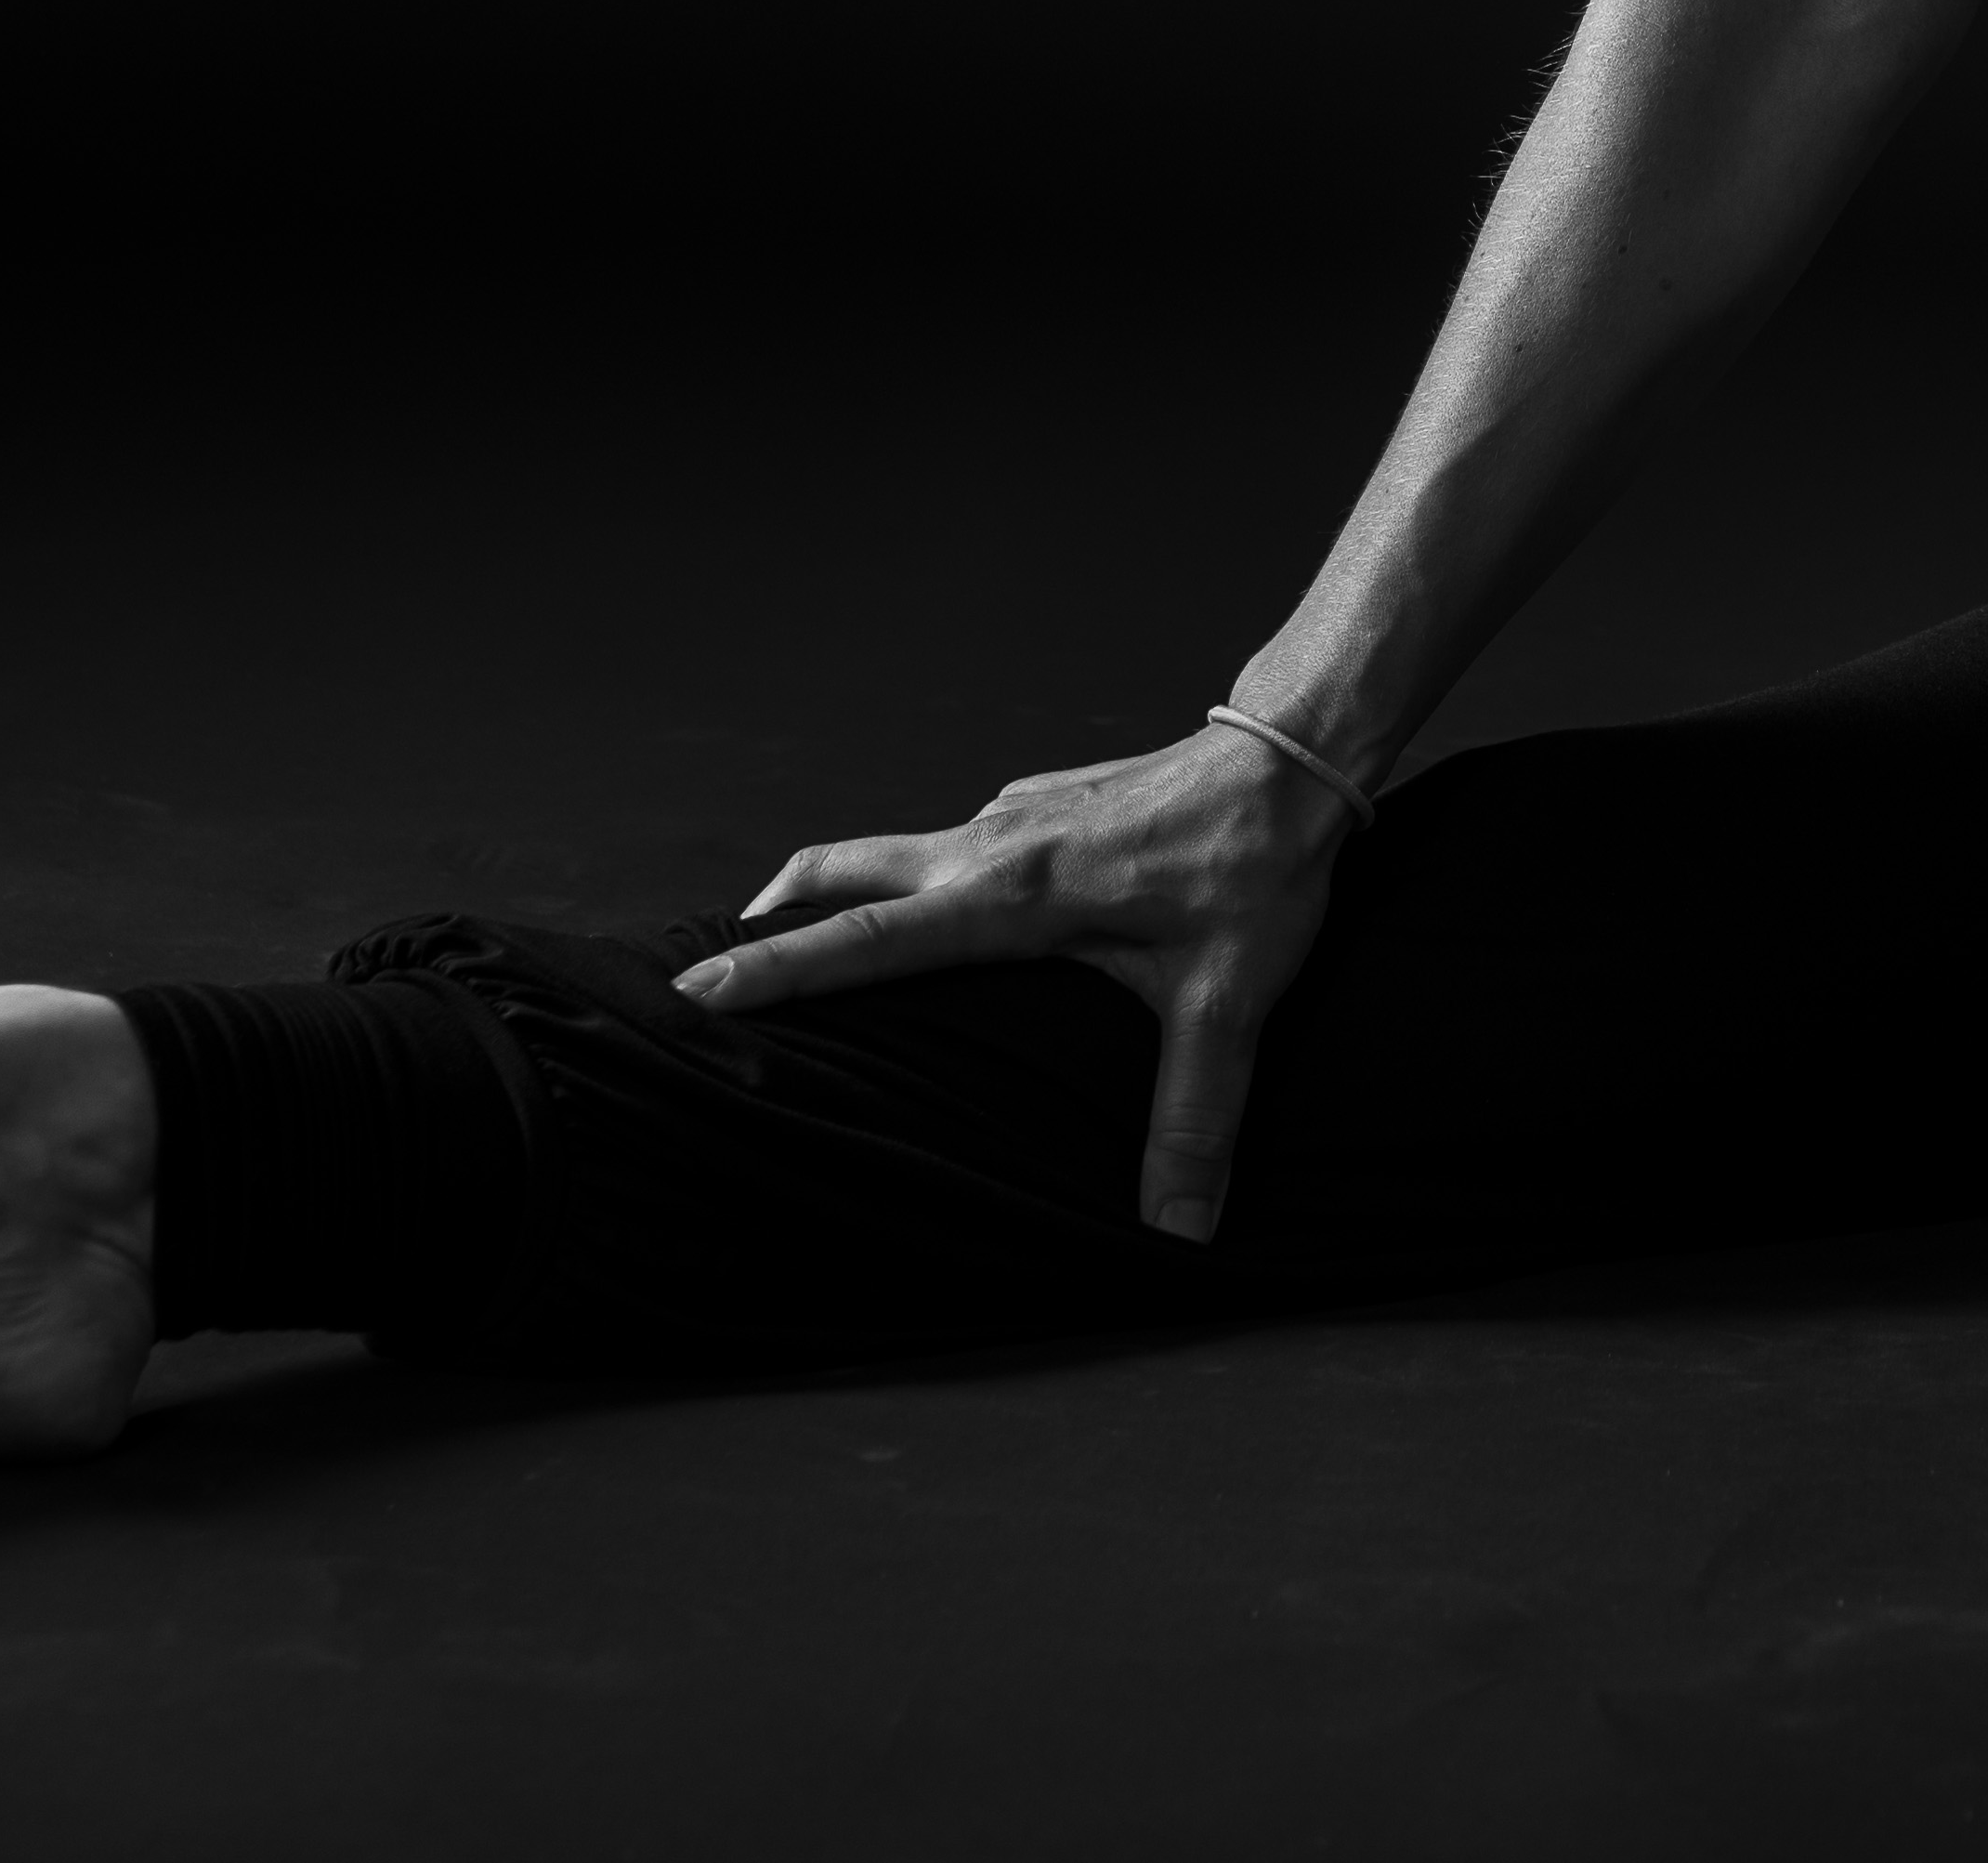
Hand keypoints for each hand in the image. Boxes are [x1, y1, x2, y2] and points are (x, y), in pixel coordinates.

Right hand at [671, 725, 1356, 1243]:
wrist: (1294, 754)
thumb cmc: (1256, 867)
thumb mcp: (1227, 1002)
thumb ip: (1195, 1120)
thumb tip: (1179, 1234)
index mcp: (1013, 893)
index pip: (866, 935)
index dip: (776, 966)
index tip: (693, 988)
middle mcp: (993, 843)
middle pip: (844, 869)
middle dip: (768, 917)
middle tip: (702, 970)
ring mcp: (1013, 815)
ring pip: (892, 852)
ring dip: (832, 893)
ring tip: (790, 951)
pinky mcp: (1042, 808)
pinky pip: (946, 846)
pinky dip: (904, 880)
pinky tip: (926, 924)